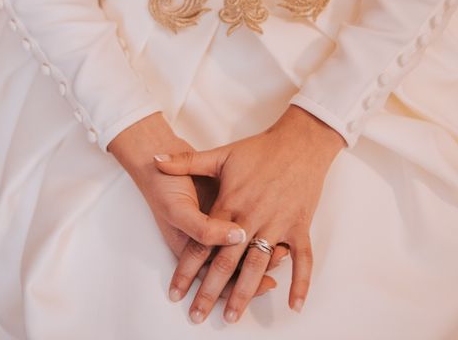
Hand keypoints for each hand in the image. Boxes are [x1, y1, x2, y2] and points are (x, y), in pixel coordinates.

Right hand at [107, 111, 287, 297]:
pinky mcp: (222, 207)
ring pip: (240, 249)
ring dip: (261, 254)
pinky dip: (260, 232)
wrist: (157, 156)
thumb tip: (237, 238)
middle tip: (276, 277)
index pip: (217, 275)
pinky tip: (279, 232)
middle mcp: (204, 240)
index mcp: (190, 246)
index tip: (265, 283)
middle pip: (231, 267)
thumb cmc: (165, 185)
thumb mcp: (178, 209)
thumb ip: (203, 229)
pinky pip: (243, 228)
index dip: (239, 285)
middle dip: (254, 275)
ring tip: (285, 256)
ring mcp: (213, 224)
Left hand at [153, 105, 344, 323]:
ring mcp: (277, 223)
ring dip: (245, 293)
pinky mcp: (299, 225)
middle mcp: (251, 218)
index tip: (176, 292)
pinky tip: (293, 304)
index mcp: (229, 204)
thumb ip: (185, 161)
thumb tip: (154, 160)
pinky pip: (302, 258)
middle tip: (197, 315)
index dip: (187, 269)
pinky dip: (300, 282)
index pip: (202, 244)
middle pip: (227, 262)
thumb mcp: (220, 154)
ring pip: (258, 265)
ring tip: (232, 315)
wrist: (299, 142)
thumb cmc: (259, 149)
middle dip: (210, 291)